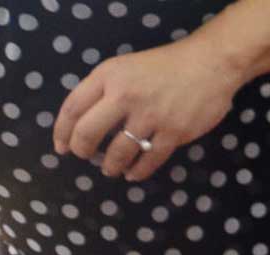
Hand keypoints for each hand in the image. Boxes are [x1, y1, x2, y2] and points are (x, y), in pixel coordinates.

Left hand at [53, 37, 242, 180]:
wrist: (208, 65)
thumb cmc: (165, 66)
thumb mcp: (126, 67)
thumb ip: (106, 89)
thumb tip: (89, 120)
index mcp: (108, 76)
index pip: (73, 107)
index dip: (62, 131)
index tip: (61, 147)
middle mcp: (124, 95)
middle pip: (89, 132)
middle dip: (82, 150)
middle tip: (85, 157)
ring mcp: (150, 116)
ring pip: (119, 151)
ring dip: (111, 165)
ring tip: (110, 169)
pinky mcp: (174, 133)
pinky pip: (150, 160)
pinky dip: (138, 171)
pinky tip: (133, 174)